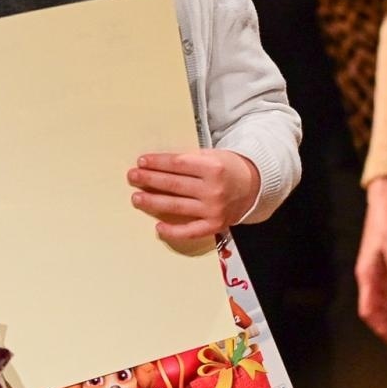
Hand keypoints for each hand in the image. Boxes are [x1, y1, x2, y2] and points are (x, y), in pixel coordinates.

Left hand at [129, 150, 259, 243]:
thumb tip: (157, 165)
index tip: (141, 162)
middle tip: (132, 177)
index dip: (157, 163)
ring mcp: (214, 209)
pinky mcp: (215, 225)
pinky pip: (190, 231)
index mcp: (213, 167)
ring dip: (153, 202)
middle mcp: (213, 189)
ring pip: (176, 206)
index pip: (177, 164)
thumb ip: (188, 160)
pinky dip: (173, 231)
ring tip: (137, 198)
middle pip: (174, 184)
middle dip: (149, 180)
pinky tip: (158, 227)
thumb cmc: (228, 168)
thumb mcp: (212, 156)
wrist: (254, 187)